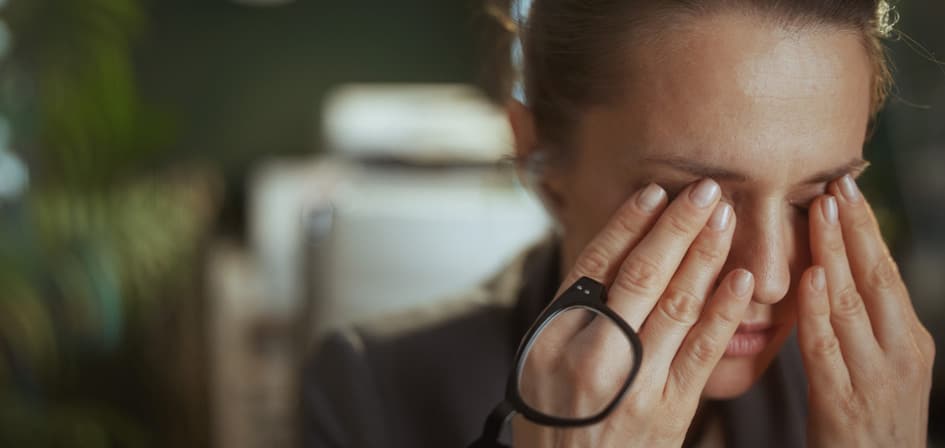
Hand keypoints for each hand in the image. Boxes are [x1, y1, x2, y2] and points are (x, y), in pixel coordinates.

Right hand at [513, 179, 753, 446]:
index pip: (595, 264)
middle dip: (677, 226)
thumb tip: (605, 261)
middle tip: (706, 189)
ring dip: (706, 255)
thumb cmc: (549, 422)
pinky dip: (723, 312)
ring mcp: (634, 381)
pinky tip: (740, 280)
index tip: (654, 191)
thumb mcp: (536, 363)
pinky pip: (702, 352)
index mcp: (554, 335)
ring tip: (727, 217)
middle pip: (641, 274)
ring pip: (677, 303)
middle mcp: (592, 352)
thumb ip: (569, 314)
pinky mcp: (669, 410)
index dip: (628, 224)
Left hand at [798, 175, 934, 447]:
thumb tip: (835, 269)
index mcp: (909, 340)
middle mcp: (900, 353)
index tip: (846, 189)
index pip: (886, 273)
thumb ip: (863, 323)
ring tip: (819, 211)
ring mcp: (875, 378)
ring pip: (852, 304)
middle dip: (855, 229)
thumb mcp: (880, 366)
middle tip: (835, 184)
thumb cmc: (871, 421)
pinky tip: (810, 278)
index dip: (867, 230)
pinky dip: (819, 311)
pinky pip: (828, 348)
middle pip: (876, 278)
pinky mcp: (844, 404)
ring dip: (835, 254)